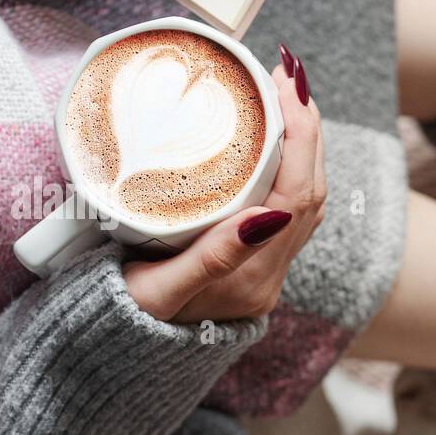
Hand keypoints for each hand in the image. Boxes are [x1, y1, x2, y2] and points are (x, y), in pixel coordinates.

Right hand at [125, 57, 325, 323]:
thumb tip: (267, 215)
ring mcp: (268, 270)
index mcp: (252, 277)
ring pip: (306, 197)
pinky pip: (291, 206)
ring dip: (304, 144)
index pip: (297, 195)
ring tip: (286, 94)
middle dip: (308, 129)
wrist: (124, 358)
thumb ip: (211, 257)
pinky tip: (277, 137)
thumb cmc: (125, 322)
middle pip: (311, 189)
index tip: (290, 88)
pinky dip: (292, 166)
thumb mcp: (157, 292)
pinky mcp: (257, 263)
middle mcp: (270, 274)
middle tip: (288, 75)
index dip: (302, 138)